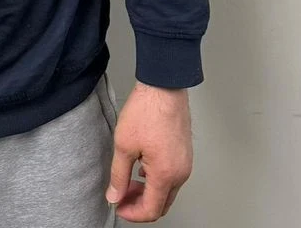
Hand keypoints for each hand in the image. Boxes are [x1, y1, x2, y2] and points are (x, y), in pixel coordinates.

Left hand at [104, 82, 192, 221]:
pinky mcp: (185, 154)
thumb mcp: (124, 144)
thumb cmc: (147, 110)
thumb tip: (115, 195)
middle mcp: (180, 173)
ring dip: (148, 192)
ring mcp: (185, 164)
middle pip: (161, 204)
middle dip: (140, 205)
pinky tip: (142, 168)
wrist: (164, 87)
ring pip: (168, 192)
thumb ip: (118, 175)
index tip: (119, 206)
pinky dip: (157, 180)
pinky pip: (173, 177)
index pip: (151, 210)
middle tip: (122, 196)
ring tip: (129, 181)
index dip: (132, 213)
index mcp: (165, 174)